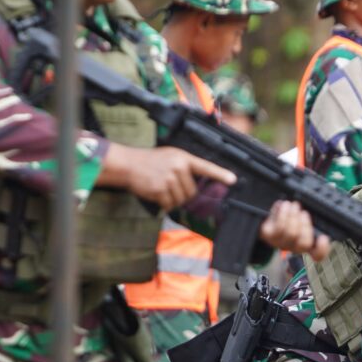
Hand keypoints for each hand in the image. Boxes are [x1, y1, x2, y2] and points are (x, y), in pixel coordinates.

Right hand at [101, 144, 234, 209]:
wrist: (129, 164)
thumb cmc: (151, 161)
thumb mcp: (171, 156)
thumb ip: (185, 166)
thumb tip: (199, 184)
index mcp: (183, 158)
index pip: (206, 167)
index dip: (220, 174)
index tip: (233, 180)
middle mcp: (178, 167)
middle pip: (192, 191)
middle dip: (183, 193)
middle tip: (171, 186)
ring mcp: (169, 179)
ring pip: (181, 199)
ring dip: (173, 200)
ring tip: (163, 188)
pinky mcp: (160, 189)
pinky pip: (169, 204)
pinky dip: (164, 204)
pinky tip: (157, 195)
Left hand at [259, 201, 328, 260]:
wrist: (266, 212)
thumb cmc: (291, 210)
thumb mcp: (306, 208)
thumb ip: (318, 204)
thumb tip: (331, 188)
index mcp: (307, 242)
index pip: (318, 254)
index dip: (322, 249)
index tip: (323, 238)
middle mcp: (294, 246)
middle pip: (304, 244)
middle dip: (305, 225)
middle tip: (303, 212)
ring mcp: (280, 242)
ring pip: (291, 234)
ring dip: (293, 216)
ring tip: (292, 205)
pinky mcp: (268, 236)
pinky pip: (277, 227)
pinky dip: (282, 214)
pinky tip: (282, 206)